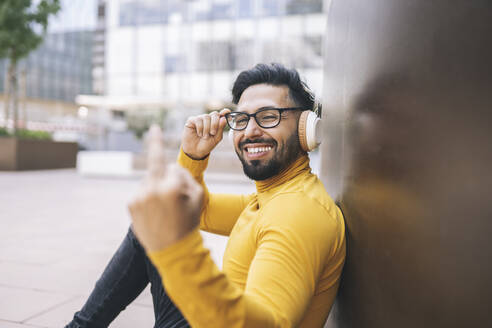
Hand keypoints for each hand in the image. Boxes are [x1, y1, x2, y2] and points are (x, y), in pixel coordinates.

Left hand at [129, 125, 203, 251]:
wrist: (172, 250)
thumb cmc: (188, 222)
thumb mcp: (197, 198)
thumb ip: (185, 177)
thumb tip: (170, 167)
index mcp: (170, 187)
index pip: (172, 166)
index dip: (169, 159)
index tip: (154, 127)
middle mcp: (152, 189)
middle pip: (157, 168)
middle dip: (158, 155)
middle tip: (155, 131)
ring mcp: (139, 197)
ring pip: (149, 180)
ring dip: (157, 185)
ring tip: (164, 207)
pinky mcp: (132, 204)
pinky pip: (142, 191)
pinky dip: (148, 195)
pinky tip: (155, 210)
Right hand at [181, 108, 230, 159]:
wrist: (195, 151)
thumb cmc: (206, 145)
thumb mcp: (216, 138)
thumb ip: (220, 128)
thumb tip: (224, 118)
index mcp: (215, 123)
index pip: (221, 114)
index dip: (225, 112)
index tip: (228, 113)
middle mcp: (208, 119)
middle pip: (215, 114)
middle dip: (215, 124)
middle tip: (212, 133)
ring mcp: (200, 119)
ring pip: (206, 117)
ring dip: (206, 128)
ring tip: (204, 136)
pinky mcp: (192, 120)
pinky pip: (198, 119)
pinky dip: (200, 128)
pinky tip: (199, 134)